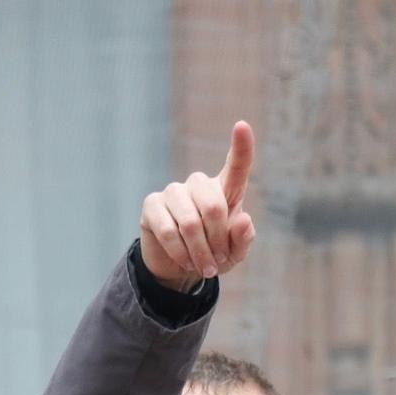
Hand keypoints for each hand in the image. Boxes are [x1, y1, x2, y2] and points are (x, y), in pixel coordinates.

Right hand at [139, 121, 256, 290]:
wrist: (179, 268)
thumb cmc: (212, 255)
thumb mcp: (234, 254)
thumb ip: (243, 239)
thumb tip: (242, 219)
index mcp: (225, 190)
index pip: (236, 166)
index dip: (241, 147)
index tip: (242, 125)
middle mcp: (199, 184)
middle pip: (213, 206)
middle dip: (217, 242)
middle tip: (216, 263)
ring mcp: (174, 191)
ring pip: (190, 223)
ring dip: (199, 252)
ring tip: (203, 267)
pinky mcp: (152, 204)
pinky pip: (168, 231)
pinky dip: (181, 253)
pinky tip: (186, 262)